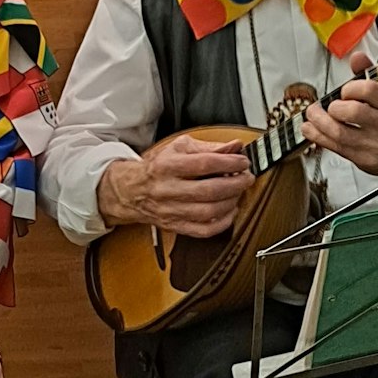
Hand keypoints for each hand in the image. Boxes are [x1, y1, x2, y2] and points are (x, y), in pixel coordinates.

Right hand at [96, 135, 253, 238]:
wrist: (131, 191)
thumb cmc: (158, 168)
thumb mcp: (179, 148)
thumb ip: (209, 147)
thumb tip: (235, 146)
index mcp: (167, 166)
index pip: (203, 164)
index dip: (228, 162)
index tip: (243, 161)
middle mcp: (167, 190)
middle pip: (208, 190)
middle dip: (235, 184)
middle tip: (246, 178)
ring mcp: (170, 211)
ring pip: (208, 212)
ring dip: (231, 202)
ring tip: (239, 192)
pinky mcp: (175, 226)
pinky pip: (203, 230)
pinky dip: (222, 223)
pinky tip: (229, 211)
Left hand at [301, 51, 377, 176]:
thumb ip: (370, 75)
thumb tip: (357, 58)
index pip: (368, 90)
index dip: (350, 88)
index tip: (345, 91)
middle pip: (353, 112)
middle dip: (334, 107)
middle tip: (330, 106)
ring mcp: (375, 144)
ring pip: (340, 133)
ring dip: (319, 122)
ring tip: (313, 115)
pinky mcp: (364, 160)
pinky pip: (336, 148)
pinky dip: (319, 136)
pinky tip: (312, 129)